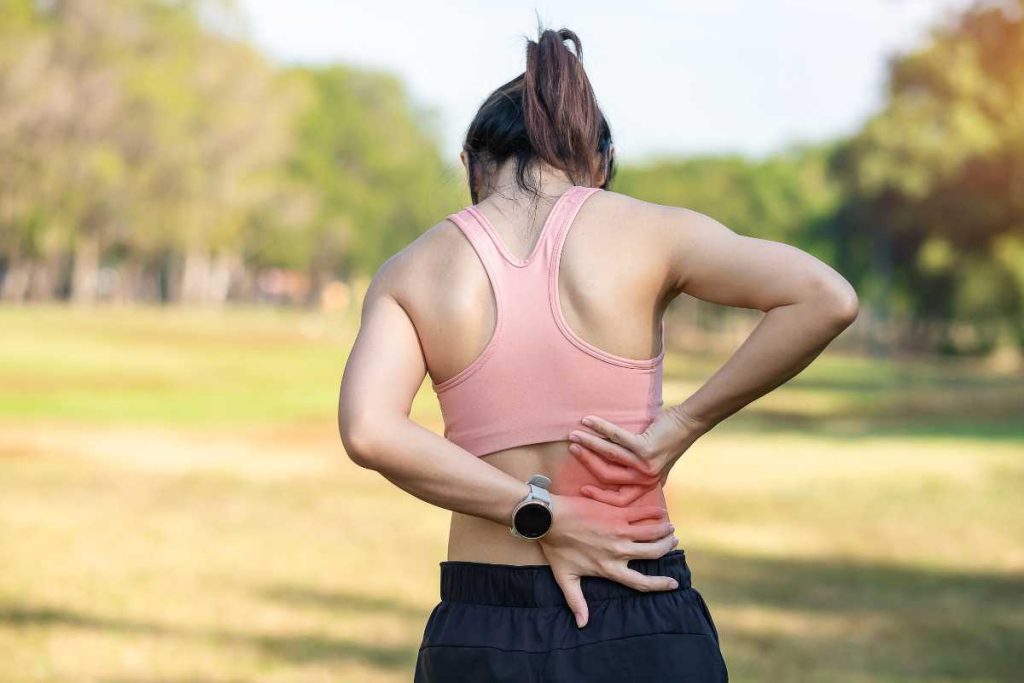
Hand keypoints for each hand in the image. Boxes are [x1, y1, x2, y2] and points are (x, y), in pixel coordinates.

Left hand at [538, 493, 678, 628]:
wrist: (549, 519)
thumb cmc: (556, 548)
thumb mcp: (565, 578)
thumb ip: (576, 601)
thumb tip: (582, 624)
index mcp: (609, 569)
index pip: (641, 582)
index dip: (660, 584)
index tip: (674, 583)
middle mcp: (618, 551)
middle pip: (653, 553)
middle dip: (666, 547)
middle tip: (672, 541)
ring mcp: (619, 531)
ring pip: (652, 532)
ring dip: (665, 530)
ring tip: (670, 528)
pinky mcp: (616, 513)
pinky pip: (642, 514)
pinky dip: (655, 514)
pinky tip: (662, 513)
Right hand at [567, 406, 706, 505]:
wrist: (687, 424)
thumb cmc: (667, 441)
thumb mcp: (654, 465)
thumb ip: (640, 474)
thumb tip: (617, 480)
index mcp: (645, 485)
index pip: (619, 499)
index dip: (600, 496)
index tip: (583, 490)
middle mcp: (645, 478)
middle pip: (608, 476)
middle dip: (587, 462)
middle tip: (571, 449)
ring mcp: (645, 464)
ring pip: (609, 456)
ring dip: (589, 443)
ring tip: (574, 435)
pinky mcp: (645, 448)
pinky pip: (616, 437)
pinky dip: (600, 428)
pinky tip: (588, 421)